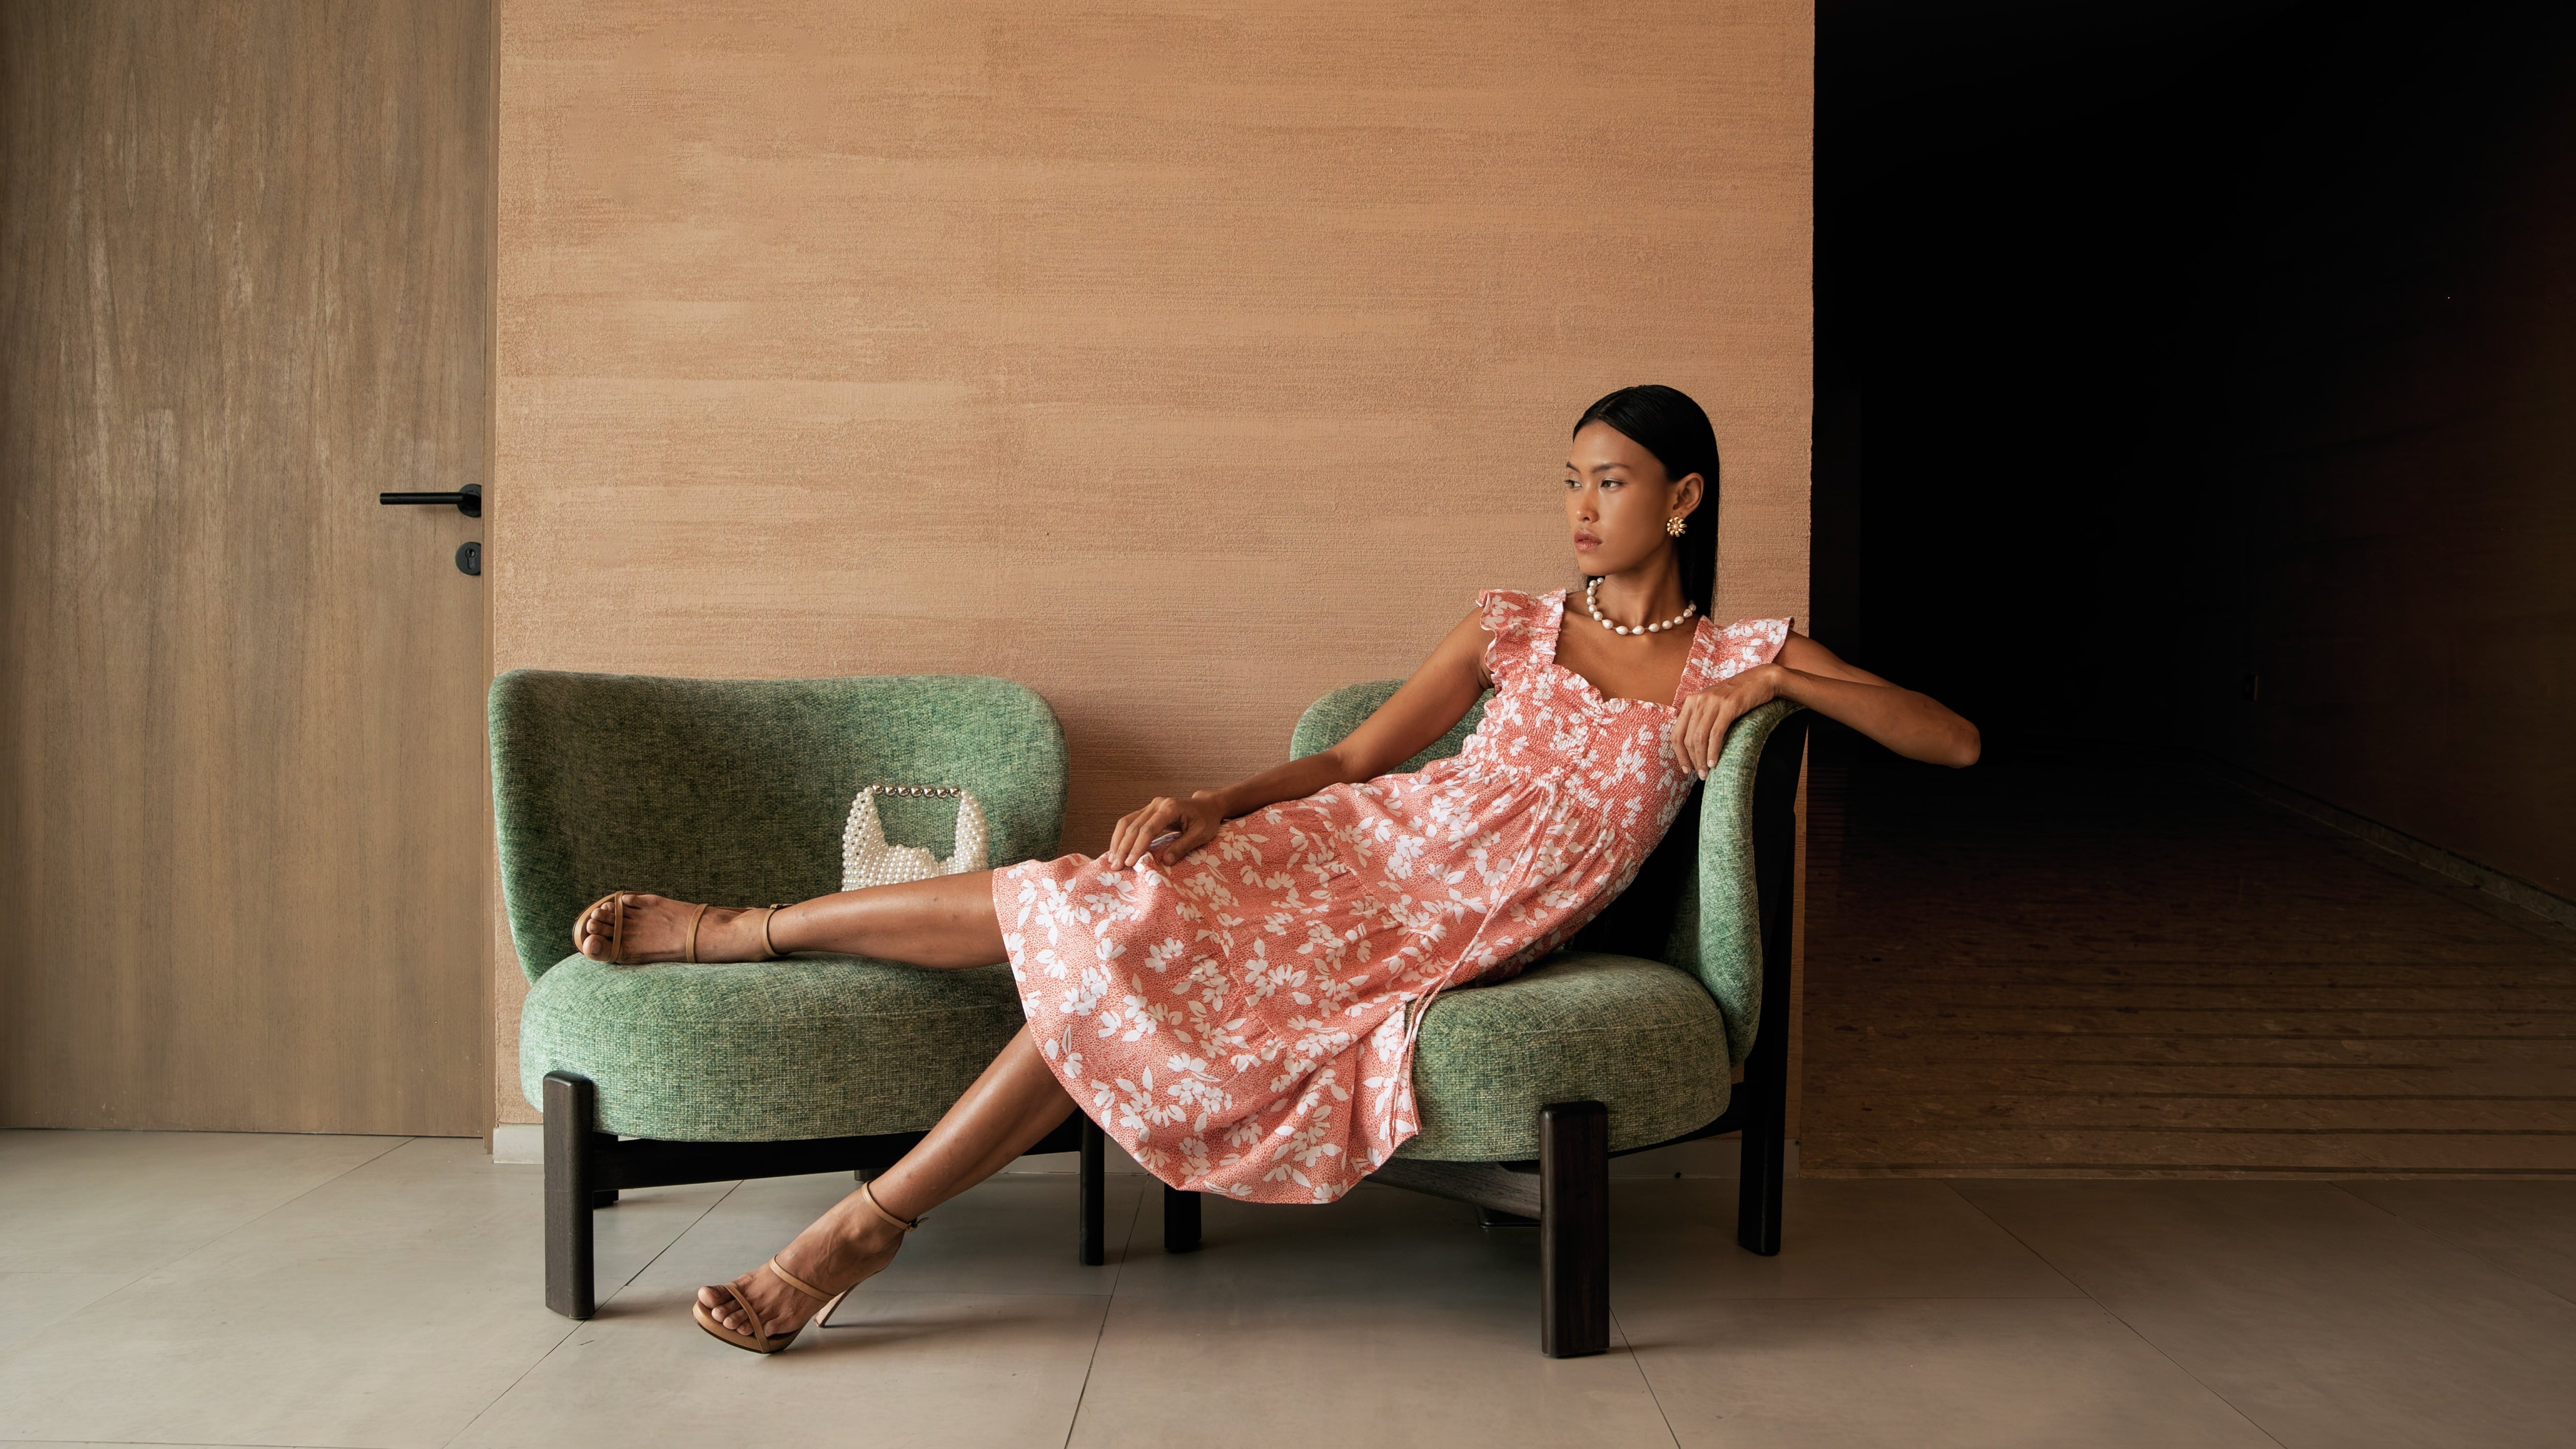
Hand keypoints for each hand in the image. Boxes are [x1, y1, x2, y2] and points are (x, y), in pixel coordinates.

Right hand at [1104, 790, 1225, 869]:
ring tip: (1112, 861)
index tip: (1130, 863)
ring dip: (1117, 842)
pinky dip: (1121, 837)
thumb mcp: (1200, 835)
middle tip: (1116, 867)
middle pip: (1133, 826)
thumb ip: (1183, 846)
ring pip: (1126, 822)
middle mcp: (1157, 804)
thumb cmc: (1206, 821)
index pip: (1148, 829)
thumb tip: (1165, 861)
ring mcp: (1150, 806)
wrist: (1207, 806)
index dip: (1138, 846)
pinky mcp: (1147, 811)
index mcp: (1170, 808)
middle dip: (1123, 847)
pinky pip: (1129, 822)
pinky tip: (1116, 850)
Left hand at [1670, 663, 1784, 778]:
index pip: (1676, 733)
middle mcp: (1698, 701)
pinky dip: (1713, 750)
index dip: (1679, 755)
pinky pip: (1716, 733)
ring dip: (1702, 759)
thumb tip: (1692, 746)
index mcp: (1691, 702)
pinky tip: (1715, 763)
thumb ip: (1701, 718)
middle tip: (1700, 775)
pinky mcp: (1728, 706)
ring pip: (1699, 737)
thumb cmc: (1737, 696)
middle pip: (1687, 738)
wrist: (1761, 679)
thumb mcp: (1713, 704)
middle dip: (1692, 760)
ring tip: (1706, 773)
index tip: (1686, 769)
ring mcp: (1713, 702)